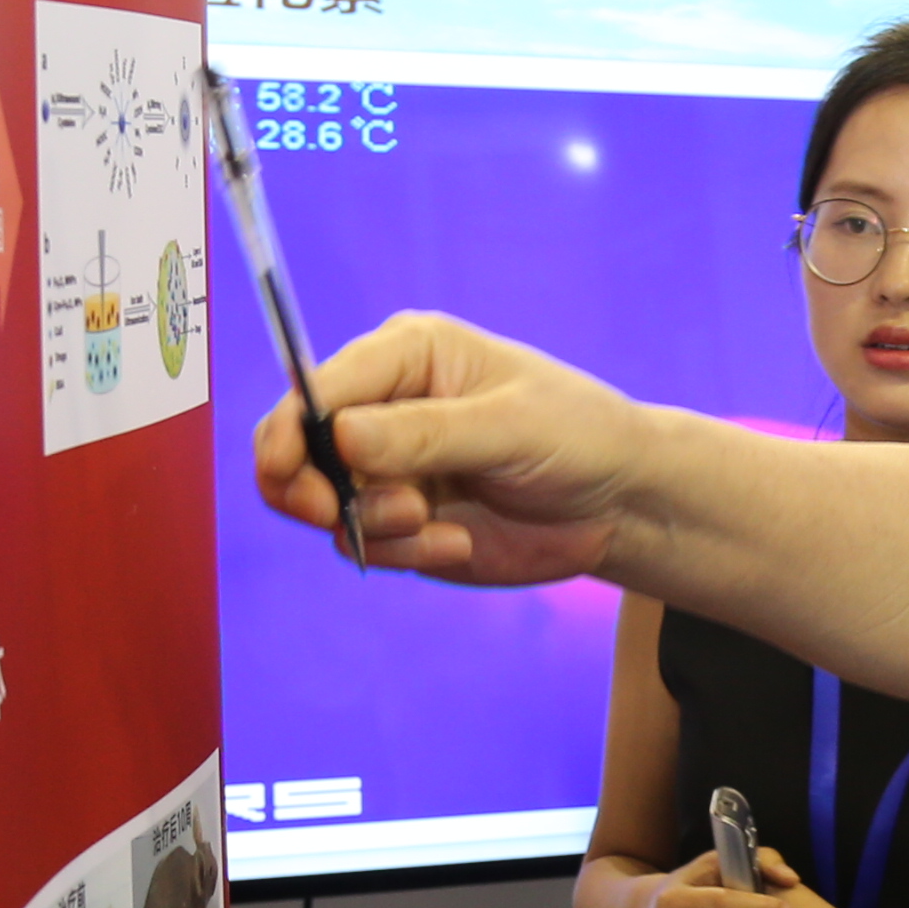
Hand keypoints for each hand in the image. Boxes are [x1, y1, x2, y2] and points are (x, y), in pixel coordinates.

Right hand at [251, 312, 644, 584]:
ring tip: (433, 525)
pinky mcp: (399, 521)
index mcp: (407, 355)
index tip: (289, 474)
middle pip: (292, 446)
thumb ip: (426, 433)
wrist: (619, 503)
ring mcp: (387, 468)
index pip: (317, 387)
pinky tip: (456, 544)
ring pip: (321, 503)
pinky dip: (399, 553)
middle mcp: (383, 406)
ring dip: (370, 525)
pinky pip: (361, 544)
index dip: (289, 429)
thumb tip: (338, 434)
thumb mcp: (511, 427)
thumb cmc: (577, 436)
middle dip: (307, 487)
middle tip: (338, 513)